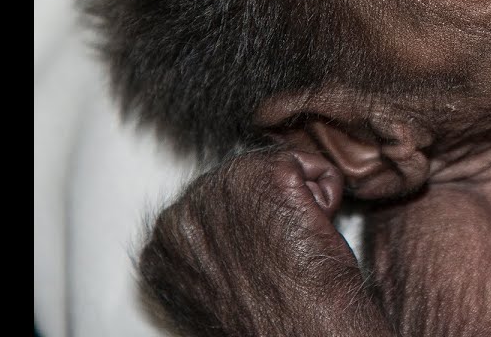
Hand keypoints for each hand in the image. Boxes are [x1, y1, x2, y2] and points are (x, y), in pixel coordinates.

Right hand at [138, 148, 391, 336]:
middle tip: (282, 258)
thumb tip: (224, 230)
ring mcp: (215, 188)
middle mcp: (178, 212)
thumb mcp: (218, 284)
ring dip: (299, 204)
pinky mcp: (260, 173)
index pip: (213, 208)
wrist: (302, 329)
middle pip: (241, 184)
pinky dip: (329, 198)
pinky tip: (314, 231)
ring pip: (277, 172)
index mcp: (161, 246)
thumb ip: (208, 247)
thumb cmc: (273, 320)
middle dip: (271, 212)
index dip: (253, 231)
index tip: (262, 262)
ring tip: (294, 248)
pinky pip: (316, 170)